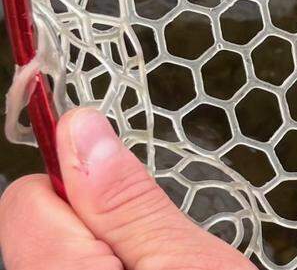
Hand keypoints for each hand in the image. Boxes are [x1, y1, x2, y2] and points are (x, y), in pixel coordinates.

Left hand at [0, 107, 253, 269]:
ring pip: (65, 253)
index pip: (26, 196)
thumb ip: (128, 200)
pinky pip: (79, 268)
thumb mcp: (184, 258)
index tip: (132, 202)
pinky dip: (115, 267)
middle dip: (100, 224)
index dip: (85, 187)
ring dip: (109, 252)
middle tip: (159, 252)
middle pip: (44, 229)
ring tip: (163, 269)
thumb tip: (81, 126)